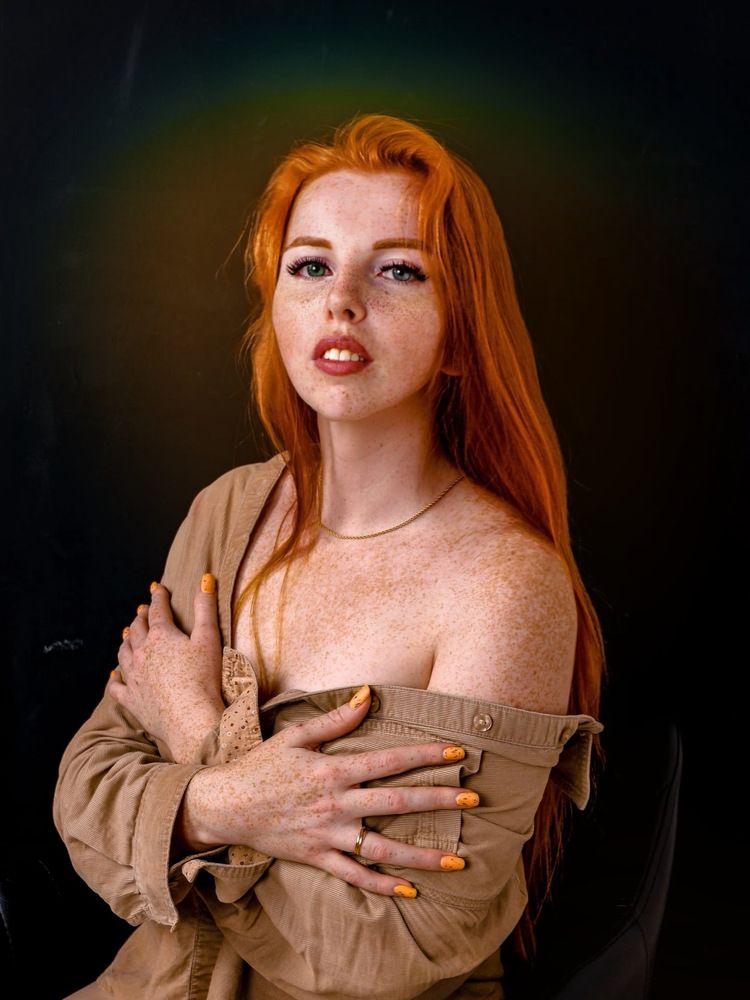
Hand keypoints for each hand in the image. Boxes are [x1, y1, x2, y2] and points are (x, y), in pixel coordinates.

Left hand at [108, 576, 224, 761]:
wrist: (190, 718)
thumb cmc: (204, 677)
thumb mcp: (208, 638)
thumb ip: (205, 608)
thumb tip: (205, 579)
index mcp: (161, 637)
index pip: (157, 610)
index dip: (158, 597)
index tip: (157, 589)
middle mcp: (142, 653)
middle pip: (136, 630)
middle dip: (140, 618)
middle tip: (142, 611)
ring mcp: (134, 677)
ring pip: (123, 653)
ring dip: (126, 641)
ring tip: (127, 634)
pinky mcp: (131, 699)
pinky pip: (116, 686)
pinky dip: (114, 678)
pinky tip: (113, 675)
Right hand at [180, 686, 477, 896]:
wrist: (224, 805)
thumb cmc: (261, 765)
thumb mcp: (296, 735)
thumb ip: (336, 719)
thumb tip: (369, 694)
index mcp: (333, 771)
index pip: (389, 761)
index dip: (425, 756)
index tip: (457, 752)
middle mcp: (336, 805)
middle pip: (396, 804)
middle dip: (438, 800)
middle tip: (474, 799)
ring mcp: (328, 835)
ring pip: (383, 850)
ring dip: (423, 856)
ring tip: (457, 862)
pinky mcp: (318, 858)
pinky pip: (355, 877)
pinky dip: (383, 886)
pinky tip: (412, 892)